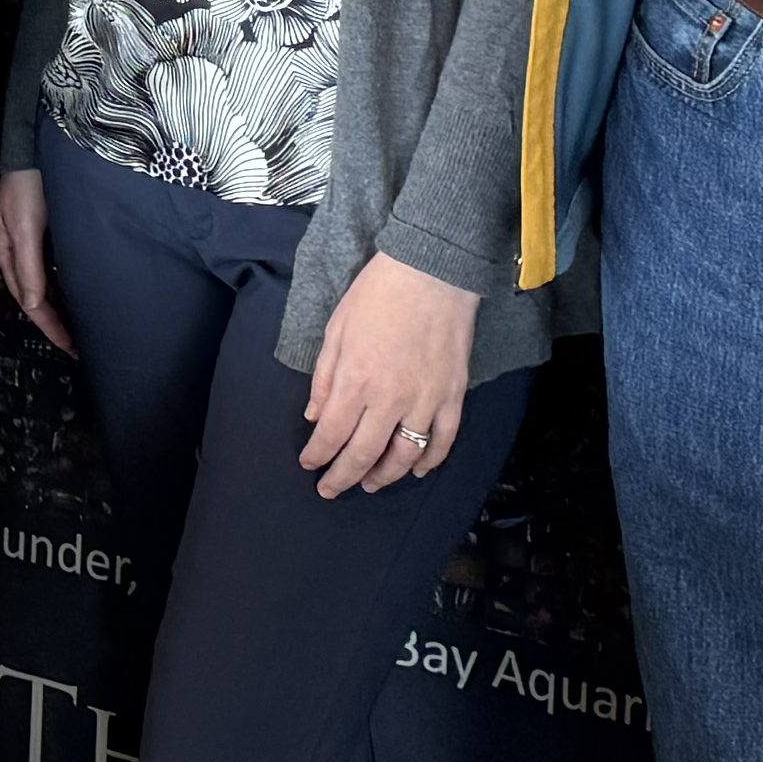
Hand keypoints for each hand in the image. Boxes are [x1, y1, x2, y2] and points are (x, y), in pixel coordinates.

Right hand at [0, 169, 70, 352]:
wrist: (33, 146)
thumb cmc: (28, 186)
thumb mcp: (26, 228)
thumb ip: (29, 267)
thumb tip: (34, 307)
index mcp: (6, 252)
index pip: (29, 301)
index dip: (50, 326)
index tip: (72, 347)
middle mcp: (15, 250)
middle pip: (33, 296)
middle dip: (53, 321)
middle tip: (78, 343)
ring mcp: (27, 239)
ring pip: (42, 283)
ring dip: (58, 303)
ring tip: (79, 322)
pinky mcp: (41, 228)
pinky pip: (50, 266)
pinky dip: (61, 283)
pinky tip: (74, 288)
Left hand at [297, 251, 479, 500]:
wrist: (432, 271)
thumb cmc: (378, 294)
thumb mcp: (337, 329)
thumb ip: (324, 378)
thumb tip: (314, 416)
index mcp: (356, 380)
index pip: (331, 434)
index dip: (318, 456)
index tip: (310, 465)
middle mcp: (390, 399)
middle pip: (364, 454)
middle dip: (343, 477)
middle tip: (331, 490)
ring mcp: (426, 400)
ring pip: (404, 456)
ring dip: (383, 476)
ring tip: (369, 484)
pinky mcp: (452, 396)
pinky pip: (442, 441)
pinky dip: (429, 462)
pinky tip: (415, 470)